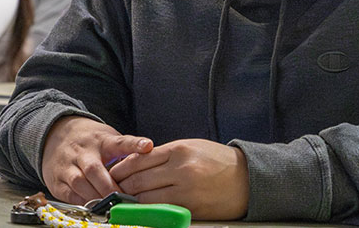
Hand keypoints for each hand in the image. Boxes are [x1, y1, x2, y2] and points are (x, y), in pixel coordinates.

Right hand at [41, 115, 152, 204]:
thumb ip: (126, 149)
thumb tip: (150, 159)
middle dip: (109, 187)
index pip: (119, 141)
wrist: (55, 134)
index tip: (148, 146)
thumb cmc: (90, 141)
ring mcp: (67, 165)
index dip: (134, 144)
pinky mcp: (57, 180)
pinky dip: (81, 202)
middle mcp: (82, 152)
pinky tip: (93, 207)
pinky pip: (69, 194)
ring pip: (79, 183)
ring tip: (110, 208)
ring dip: (95, 197)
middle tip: (124, 199)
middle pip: (94, 169)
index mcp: (100, 140)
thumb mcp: (108, 137)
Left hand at [108, 138, 248, 219]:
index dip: (120, 169)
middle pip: (139, 181)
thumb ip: (162, 155)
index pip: (138, 160)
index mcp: (178, 151)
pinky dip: (149, 211)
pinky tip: (142, 209)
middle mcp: (181, 170)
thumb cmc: (216, 160)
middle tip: (112, 189)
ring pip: (147, 199)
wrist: (247, 178)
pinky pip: (163, 211)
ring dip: (131, 201)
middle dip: (122, 187)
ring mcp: (187, 192)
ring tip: (122, 201)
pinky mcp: (192, 209)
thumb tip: (134, 164)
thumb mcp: (189, 147)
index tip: (111, 173)